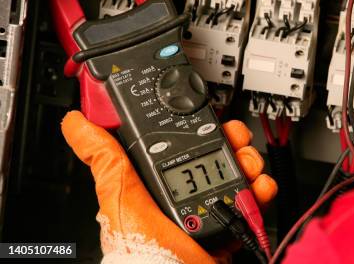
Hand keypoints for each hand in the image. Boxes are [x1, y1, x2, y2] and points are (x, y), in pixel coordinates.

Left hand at [61, 111, 276, 263]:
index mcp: (160, 183)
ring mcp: (212, 208)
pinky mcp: (233, 223)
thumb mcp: (119, 197)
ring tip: (249, 168)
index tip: (212, 119)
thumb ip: (103, 159)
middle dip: (233, 141)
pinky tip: (258, 188)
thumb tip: (76, 124)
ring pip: (240, 170)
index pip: (185, 142)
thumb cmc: (145, 251)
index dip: (201, 126)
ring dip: (250, 163)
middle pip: (218, 152)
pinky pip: (254, 199)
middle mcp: (187, 193)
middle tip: (236, 142)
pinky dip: (262, 190)